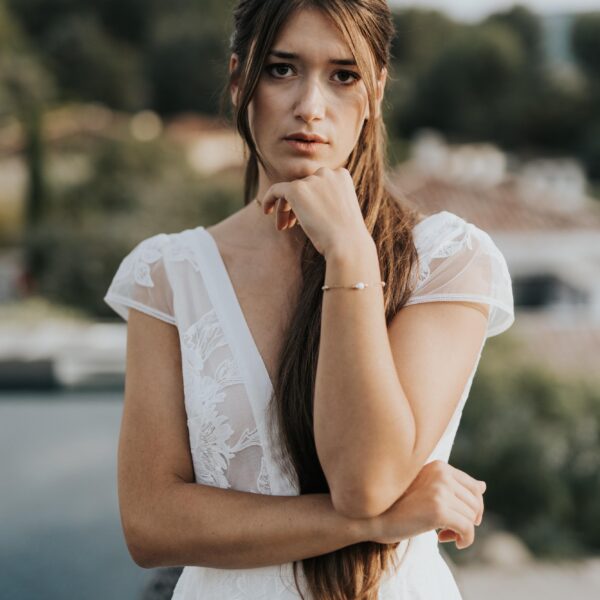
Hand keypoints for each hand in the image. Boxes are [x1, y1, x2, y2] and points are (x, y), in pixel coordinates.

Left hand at [260, 167, 370, 256]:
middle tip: (290, 225)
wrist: (347, 245)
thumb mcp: (341, 211)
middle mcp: (327, 173)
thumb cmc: (347, 236)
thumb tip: (309, 204)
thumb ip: (328, 201)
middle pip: (303, 186)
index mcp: (341, 176)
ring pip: (290, 191)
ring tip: (284, 227)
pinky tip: (266, 211)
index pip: (318, 183)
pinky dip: (269, 199)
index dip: (309, 200)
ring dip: (285, 209)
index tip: (304, 217)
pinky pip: (276, 190)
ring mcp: (312, 180)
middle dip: (296, 205)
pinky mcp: (297, 189)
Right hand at [366, 460, 485, 549]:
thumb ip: (453, 486)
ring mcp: (440, 490)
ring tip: (442, 534)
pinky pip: (468, 529)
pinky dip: (464, 540)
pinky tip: (446, 540)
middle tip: (448, 529)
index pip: (474, 487)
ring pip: (471, 517)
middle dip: (467, 520)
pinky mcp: (439, 510)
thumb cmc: (397, 504)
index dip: (471, 507)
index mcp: (439, 466)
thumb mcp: (426, 489)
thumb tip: (484, 486)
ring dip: (461, 531)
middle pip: (475, 503)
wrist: (371, 516)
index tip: (457, 518)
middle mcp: (441, 474)